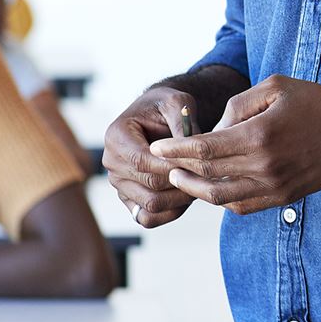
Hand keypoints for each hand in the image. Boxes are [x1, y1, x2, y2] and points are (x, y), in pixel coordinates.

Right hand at [103, 86, 197, 227]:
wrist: (159, 117)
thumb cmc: (168, 107)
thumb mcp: (178, 103)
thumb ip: (184, 123)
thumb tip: (192, 149)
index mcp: (116, 136)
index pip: (143, 161)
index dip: (175, 166)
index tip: (203, 164)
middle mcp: (111, 162)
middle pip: (150, 186)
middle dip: (183, 182)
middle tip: (209, 176)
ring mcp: (118, 183)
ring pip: (151, 205)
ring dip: (180, 199)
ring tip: (200, 183)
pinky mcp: (128, 199)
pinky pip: (148, 218)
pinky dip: (170, 213)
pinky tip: (187, 196)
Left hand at [150, 75, 320, 215]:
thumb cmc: (316, 102)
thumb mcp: (275, 87)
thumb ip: (237, 106)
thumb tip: (213, 130)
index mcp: (260, 136)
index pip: (204, 148)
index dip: (175, 150)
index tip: (156, 148)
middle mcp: (264, 166)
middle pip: (208, 174)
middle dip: (180, 168)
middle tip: (163, 163)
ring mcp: (274, 186)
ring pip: (221, 197)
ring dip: (195, 189)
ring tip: (180, 178)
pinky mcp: (283, 198)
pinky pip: (242, 207)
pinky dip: (221, 200)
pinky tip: (211, 189)